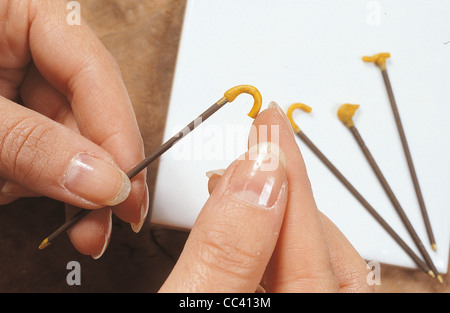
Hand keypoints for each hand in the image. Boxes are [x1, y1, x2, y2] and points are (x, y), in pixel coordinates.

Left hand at [0, 1, 147, 258]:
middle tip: (100, 224)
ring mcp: (16, 80)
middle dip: (88, 173)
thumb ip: (33, 145)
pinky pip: (38, 148)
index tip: (126, 188)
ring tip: (34, 204)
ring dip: (54, 181)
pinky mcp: (9, 112)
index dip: (117, 132)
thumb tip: (102, 182)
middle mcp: (24, 45)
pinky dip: (29, 177)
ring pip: (64, 137)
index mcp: (21, 12)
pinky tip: (8, 186)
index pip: (93, 68)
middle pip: (85, 111)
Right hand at [160, 103, 373, 291]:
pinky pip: (289, 274)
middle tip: (255, 150)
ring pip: (310, 262)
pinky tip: (239, 224)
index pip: (313, 242)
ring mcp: (300, 312)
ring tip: (235, 183)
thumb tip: (256, 173)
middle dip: (287, 193)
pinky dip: (263, 242)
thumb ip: (226, 252)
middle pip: (327, 253)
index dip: (289, 173)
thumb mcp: (190, 305)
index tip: (269, 123)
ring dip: (272, 215)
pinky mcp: (281, 308)